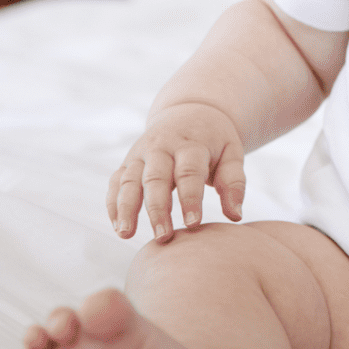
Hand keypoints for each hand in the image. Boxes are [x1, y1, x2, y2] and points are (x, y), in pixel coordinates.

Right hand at [106, 102, 245, 242]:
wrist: (191, 111)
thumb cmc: (215, 140)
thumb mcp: (231, 153)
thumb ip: (234, 183)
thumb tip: (236, 216)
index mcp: (191, 143)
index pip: (189, 172)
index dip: (190, 198)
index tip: (193, 224)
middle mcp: (162, 146)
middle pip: (156, 177)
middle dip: (158, 208)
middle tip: (163, 237)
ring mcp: (142, 153)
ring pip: (129, 180)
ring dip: (126, 208)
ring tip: (127, 234)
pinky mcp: (128, 161)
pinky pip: (115, 182)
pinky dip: (113, 204)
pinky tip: (118, 227)